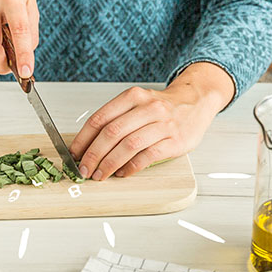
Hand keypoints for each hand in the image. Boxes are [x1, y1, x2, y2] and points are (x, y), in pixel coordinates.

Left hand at [69, 62, 235, 180]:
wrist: (196, 101)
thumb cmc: (162, 107)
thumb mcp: (138, 103)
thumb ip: (117, 119)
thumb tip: (88, 146)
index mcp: (133, 97)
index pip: (100, 118)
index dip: (84, 139)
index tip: (74, 154)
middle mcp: (147, 108)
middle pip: (112, 133)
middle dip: (93, 155)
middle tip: (85, 170)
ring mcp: (163, 124)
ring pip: (129, 145)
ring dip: (110, 164)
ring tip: (100, 175)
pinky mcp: (175, 141)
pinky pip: (148, 156)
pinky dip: (131, 167)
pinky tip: (123, 173)